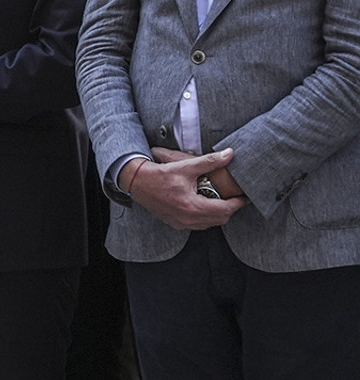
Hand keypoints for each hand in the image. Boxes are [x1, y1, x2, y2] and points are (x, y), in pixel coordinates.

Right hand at [119, 148, 245, 229]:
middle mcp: (188, 218)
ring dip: (217, 214)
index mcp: (193, 206)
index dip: (237, 203)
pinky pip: (198, 225)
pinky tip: (203, 206)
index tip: (243, 196)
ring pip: (209, 224)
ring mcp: (181, 223)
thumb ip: (210, 161)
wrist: (136, 182)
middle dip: (229, 209)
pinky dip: (205, 218)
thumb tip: (228, 154)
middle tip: (233, 198)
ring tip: (219, 201)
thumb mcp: (186, 166)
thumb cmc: (158, 175)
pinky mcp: (175, 223)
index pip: (225, 209)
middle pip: (220, 219)